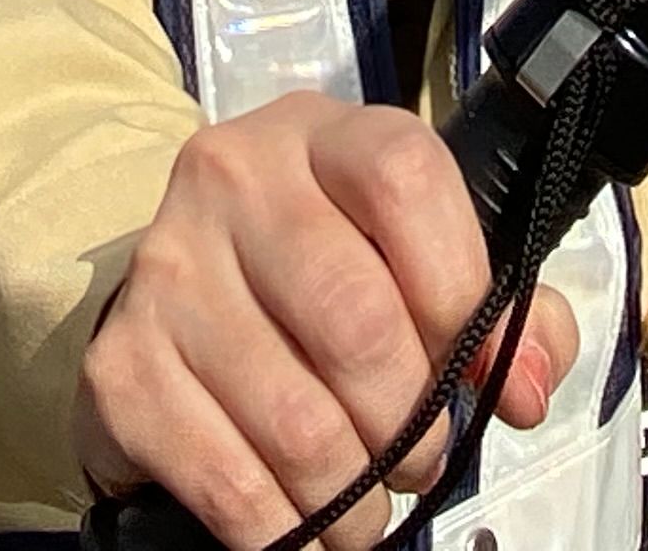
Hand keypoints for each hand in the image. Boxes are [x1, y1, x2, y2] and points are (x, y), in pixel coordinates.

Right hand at [75, 91, 578, 550]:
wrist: (181, 288)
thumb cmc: (329, 272)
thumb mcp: (420, 254)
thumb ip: (506, 311)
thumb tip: (526, 388)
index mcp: (321, 135)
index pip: (404, 180)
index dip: (460, 289)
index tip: (478, 368)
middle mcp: (233, 179)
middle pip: (353, 317)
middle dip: (410, 423)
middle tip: (421, 463)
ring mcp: (167, 269)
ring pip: (296, 421)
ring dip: (355, 497)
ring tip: (371, 510)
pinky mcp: (121, 365)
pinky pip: (227, 480)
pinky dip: (286, 530)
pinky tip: (311, 530)